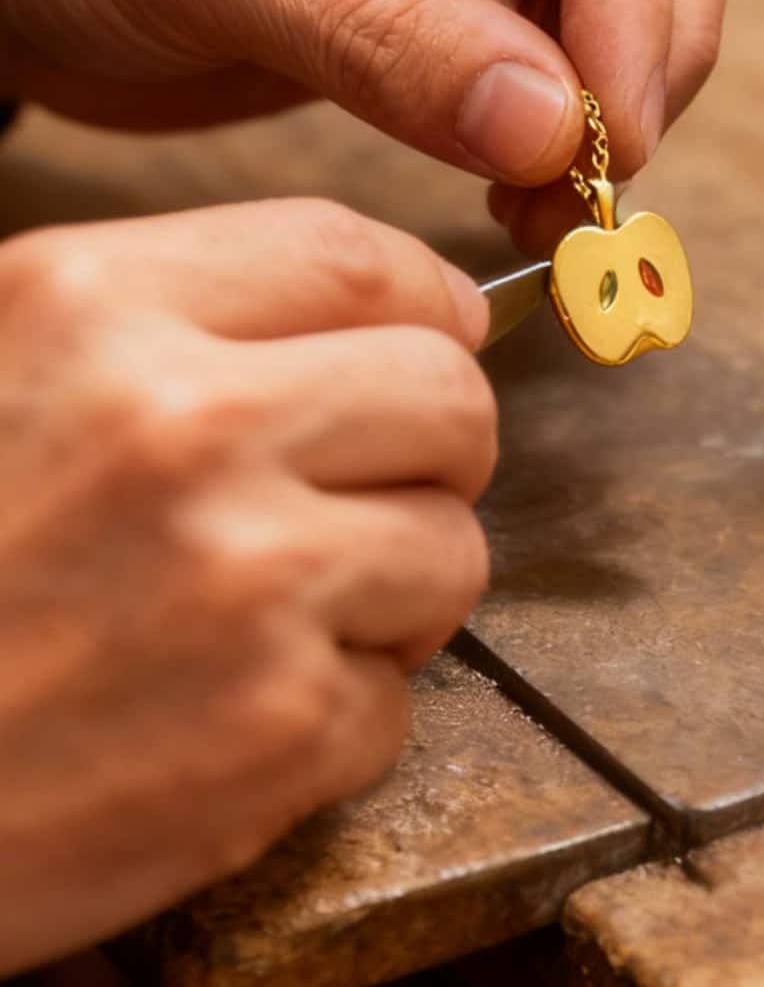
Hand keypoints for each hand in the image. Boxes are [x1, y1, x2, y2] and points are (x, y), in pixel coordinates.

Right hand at [0, 197, 495, 976]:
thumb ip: (159, 318)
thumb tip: (400, 305)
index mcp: (89, 308)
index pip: (352, 256)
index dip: (420, 300)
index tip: (432, 335)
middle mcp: (181, 425)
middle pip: (445, 396)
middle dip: (428, 449)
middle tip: (358, 494)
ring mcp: (244, 581)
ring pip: (451, 548)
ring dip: (389, 591)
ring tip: (270, 620)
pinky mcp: (275, 730)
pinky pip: (397, 699)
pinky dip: (331, 721)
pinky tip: (219, 721)